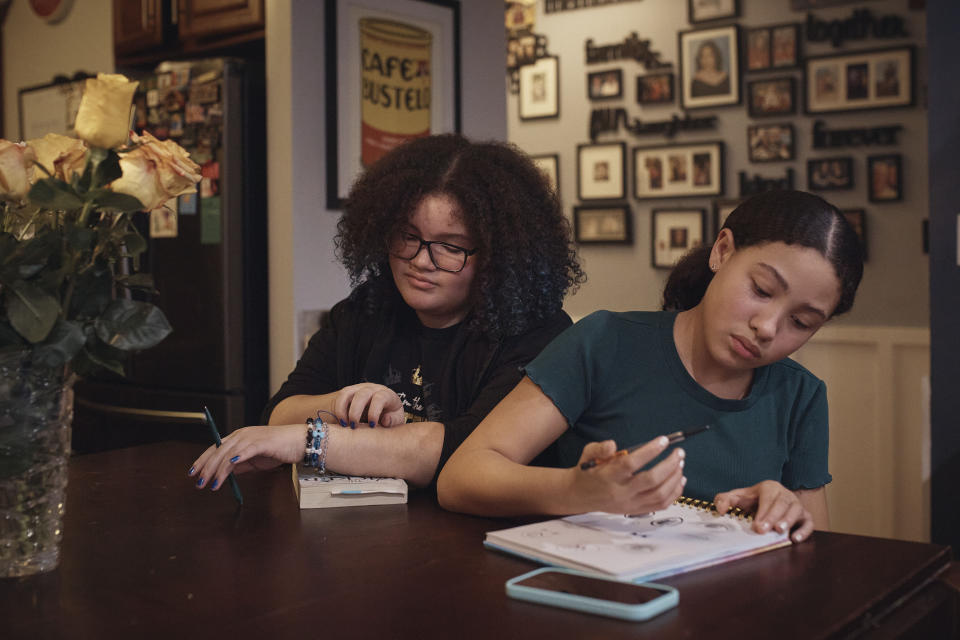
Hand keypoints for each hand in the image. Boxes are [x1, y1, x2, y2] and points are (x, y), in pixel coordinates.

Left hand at [188, 424, 305, 491]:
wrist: (299, 441)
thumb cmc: (279, 449)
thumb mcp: (255, 459)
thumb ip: (241, 464)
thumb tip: (226, 473)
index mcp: (239, 437)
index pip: (215, 448)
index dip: (203, 460)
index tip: (193, 472)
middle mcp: (242, 434)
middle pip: (218, 451)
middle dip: (206, 468)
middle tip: (199, 482)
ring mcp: (251, 437)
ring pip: (229, 454)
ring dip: (218, 470)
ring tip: (212, 484)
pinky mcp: (262, 443)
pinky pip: (245, 451)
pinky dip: (236, 459)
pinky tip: (229, 468)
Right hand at [334, 383, 404, 427]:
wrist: (381, 414)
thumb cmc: (390, 419)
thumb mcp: (395, 422)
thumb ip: (392, 422)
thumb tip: (385, 420)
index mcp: (388, 395)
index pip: (381, 398)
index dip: (375, 411)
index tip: (371, 425)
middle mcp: (374, 389)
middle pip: (362, 394)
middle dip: (356, 411)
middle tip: (354, 427)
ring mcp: (360, 389)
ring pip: (348, 393)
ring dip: (343, 410)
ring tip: (345, 425)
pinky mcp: (350, 392)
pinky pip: (341, 397)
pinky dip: (339, 409)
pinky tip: (342, 422)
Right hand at [568, 437, 685, 514]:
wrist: (581, 495)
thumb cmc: (588, 471)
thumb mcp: (588, 454)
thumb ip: (600, 448)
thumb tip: (613, 445)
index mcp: (607, 476)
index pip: (630, 464)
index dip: (649, 451)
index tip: (663, 440)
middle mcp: (620, 492)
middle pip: (650, 480)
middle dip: (669, 465)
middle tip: (679, 452)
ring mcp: (630, 503)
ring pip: (659, 494)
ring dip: (674, 478)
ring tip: (680, 463)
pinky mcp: (637, 510)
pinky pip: (661, 505)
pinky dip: (674, 493)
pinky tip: (679, 479)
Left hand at [714, 480, 813, 542]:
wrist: (769, 502)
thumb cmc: (752, 501)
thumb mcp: (737, 498)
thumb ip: (724, 500)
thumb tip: (720, 509)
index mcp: (770, 487)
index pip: (768, 497)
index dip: (763, 511)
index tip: (757, 526)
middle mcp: (785, 494)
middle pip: (783, 503)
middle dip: (774, 517)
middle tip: (764, 530)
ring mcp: (797, 505)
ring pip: (797, 510)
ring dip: (789, 521)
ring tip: (780, 532)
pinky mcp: (805, 517)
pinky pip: (809, 522)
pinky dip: (804, 530)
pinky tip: (795, 539)